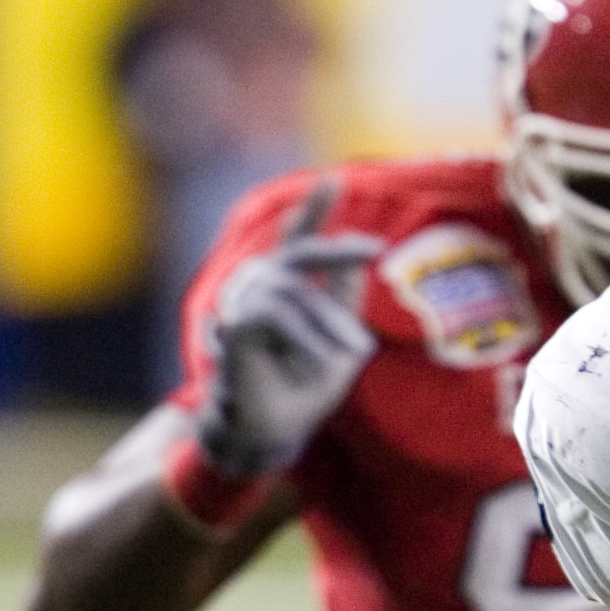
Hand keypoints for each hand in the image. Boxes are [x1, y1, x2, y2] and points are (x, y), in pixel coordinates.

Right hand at [192, 178, 381, 478]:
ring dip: (329, 325)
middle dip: (337, 249)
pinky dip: (305, 339)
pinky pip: (277, 316)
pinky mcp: (236, 325)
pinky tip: (319, 360)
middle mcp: (263, 287)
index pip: (301, 242)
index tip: (332, 180)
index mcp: (290, 288)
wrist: (275, 430)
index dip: (313, 211)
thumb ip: (343, 303)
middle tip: (373, 249)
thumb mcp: (340, 341)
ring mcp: (245, 303)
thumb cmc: (304, 387)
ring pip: (296, 294)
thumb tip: (356, 261)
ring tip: (350, 354)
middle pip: (301, 253)